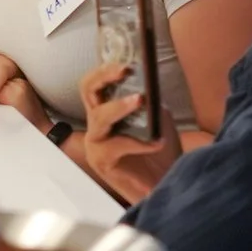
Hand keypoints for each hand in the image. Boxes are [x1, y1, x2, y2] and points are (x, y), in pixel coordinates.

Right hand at [78, 62, 179, 201]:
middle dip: (105, 76)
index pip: (95, 83)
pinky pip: (116, 144)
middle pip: (87, 90)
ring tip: (141, 100)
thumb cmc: (160, 157)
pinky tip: (157, 143)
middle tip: (126, 70)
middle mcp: (96, 125)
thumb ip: (152, 105)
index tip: (127, 62)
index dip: (106, 70)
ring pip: (98, 117)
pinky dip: (138, 142)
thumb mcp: (158, 122)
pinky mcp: (102, 162)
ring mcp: (96, 143)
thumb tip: (151, 85)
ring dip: (120, 107)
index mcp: (107, 112)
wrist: (164, 187)